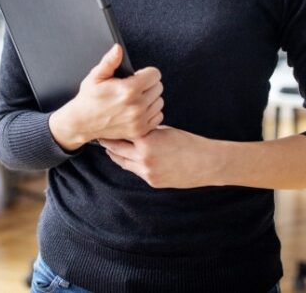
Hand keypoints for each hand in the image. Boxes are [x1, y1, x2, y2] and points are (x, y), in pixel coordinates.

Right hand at [48, 44, 163, 150]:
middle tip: (135, 87)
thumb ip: (110, 61)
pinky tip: (139, 110)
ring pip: (160, 102)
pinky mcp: (140, 131)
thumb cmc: (89, 98)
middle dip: (149, 84)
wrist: (82, 123)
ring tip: (136, 99)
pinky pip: (158, 116)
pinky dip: (151, 112)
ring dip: (151, 99)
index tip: (138, 76)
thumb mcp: (96, 76)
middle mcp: (136, 106)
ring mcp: (139, 120)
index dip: (146, 73)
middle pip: (158, 87)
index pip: (155, 75)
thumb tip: (118, 48)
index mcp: (128, 90)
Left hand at [99, 126, 220, 188]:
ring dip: (115, 154)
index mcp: (146, 139)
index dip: (111, 129)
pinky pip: (135, 171)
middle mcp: (142, 156)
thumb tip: (133, 128)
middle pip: (115, 148)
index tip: (105, 125)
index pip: (120, 133)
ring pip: (121, 162)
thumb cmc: (188, 143)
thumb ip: (147, 131)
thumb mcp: (164, 130)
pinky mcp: (151, 181)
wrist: (205, 162)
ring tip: (109, 146)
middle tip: (100, 136)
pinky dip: (130, 163)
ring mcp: (146, 171)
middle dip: (107, 142)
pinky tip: (127, 157)